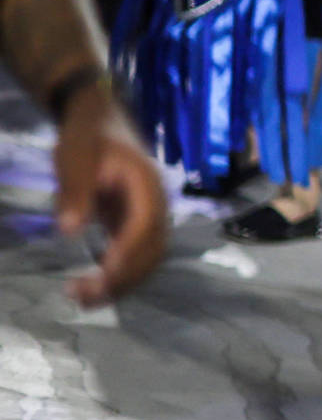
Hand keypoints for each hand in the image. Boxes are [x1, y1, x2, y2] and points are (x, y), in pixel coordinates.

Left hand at [52, 86, 168, 305]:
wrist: (100, 122)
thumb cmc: (88, 136)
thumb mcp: (74, 155)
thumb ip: (75, 190)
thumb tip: (69, 231)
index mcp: (146, 185)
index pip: (145, 223)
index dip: (129, 249)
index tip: (105, 272)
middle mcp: (155, 205)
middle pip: (152, 249)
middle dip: (124, 277)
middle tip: (85, 295)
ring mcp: (146, 218)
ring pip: (146, 259)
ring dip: (121, 283)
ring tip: (84, 298)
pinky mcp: (133, 226)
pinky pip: (134, 257)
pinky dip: (117, 276)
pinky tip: (91, 285)